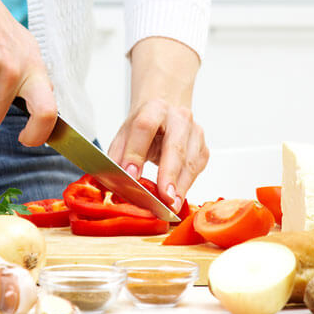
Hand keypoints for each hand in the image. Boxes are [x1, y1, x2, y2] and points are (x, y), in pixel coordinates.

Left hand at [107, 38, 208, 211]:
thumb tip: (110, 180)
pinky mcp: (203, 148)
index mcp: (153, 109)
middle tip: (163, 197)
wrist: (165, 112)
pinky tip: (177, 196)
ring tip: (170, 204)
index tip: (131, 175)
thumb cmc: (143, 126)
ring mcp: (194, 132)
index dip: (136, 152)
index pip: (144, 127)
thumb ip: (117, 156)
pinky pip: (196, 169)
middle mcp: (178, 117)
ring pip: (189, 161)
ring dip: (180, 186)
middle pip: (174, 146)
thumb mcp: (124, 135)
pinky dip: (186, 185)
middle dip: (168, 174)